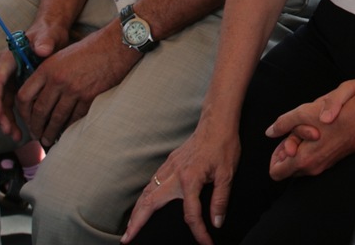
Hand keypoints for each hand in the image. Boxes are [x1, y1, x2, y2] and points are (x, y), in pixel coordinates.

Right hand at [0, 13, 69, 143]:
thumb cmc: (48, 33)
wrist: (52, 34)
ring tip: (15, 136)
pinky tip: (22, 131)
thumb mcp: (48, 35)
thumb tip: (42, 49)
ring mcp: (10, 81)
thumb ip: (44, 41)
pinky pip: (13, 106)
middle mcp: (5, 72)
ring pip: (4, 104)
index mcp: (7, 59)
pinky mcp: (18, 87)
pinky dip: (16, 118)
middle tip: (8, 130)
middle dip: (1, 115)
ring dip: (7, 121)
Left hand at [12, 26, 138, 147]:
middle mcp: (58, 80)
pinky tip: (66, 132)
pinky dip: (69, 127)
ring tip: (48, 140)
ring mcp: (74, 90)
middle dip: (35, 127)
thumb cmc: (90, 48)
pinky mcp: (90, 97)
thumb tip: (39, 94)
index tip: (25, 119)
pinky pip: (75, 118)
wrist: (116, 45)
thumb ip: (48, 73)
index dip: (22, 112)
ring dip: (50, 132)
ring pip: (56, 118)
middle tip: (36, 135)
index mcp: (47, 68)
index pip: (24, 96)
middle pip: (39, 111)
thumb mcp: (62, 56)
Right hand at [122, 123, 241, 244]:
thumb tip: (216, 222)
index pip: (191, 214)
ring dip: (136, 210)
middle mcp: (174, 174)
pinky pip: (151, 182)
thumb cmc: (223, 146)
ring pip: (147, 192)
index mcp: (190, 180)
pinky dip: (143, 196)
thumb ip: (220, 200)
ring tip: (130, 227)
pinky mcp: (170, 162)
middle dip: (137, 223)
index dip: (199, 232)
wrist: (217, 123)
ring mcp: (169, 167)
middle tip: (127, 239)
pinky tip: (142, 203)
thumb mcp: (227, 174)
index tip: (206, 243)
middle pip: (150, 203)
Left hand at [264, 76, 354, 180]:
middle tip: (299, 127)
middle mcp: (318, 165)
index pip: (277, 171)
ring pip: (304, 161)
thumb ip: (286, 122)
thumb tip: (271, 132)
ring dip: (302, 145)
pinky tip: (323, 125)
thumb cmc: (348, 105)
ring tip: (313, 123)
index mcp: (307, 158)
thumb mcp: (310, 108)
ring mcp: (329, 162)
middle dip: (288, 148)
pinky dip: (314, 144)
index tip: (285, 135)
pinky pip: (317, 156)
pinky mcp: (339, 155)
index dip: (275, 152)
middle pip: (289, 167)